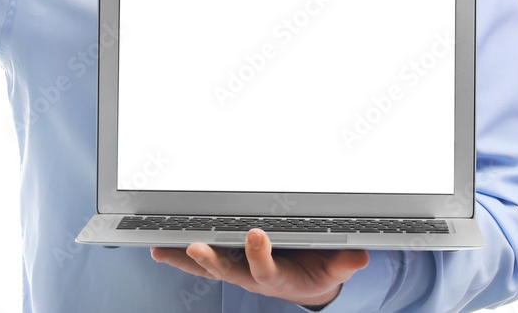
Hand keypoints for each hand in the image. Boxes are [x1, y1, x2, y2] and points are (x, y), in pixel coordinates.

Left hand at [151, 228, 368, 307]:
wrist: (304, 284)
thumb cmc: (315, 270)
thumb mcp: (333, 270)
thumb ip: (343, 264)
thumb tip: (360, 256)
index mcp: (276, 276)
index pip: (265, 267)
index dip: (259, 253)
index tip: (256, 234)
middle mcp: (249, 273)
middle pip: (227, 268)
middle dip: (210, 259)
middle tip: (196, 247)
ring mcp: (235, 268)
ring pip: (207, 264)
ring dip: (184, 257)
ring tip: (161, 249)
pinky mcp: (226, 261)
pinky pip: (198, 259)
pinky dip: (177, 253)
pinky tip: (157, 247)